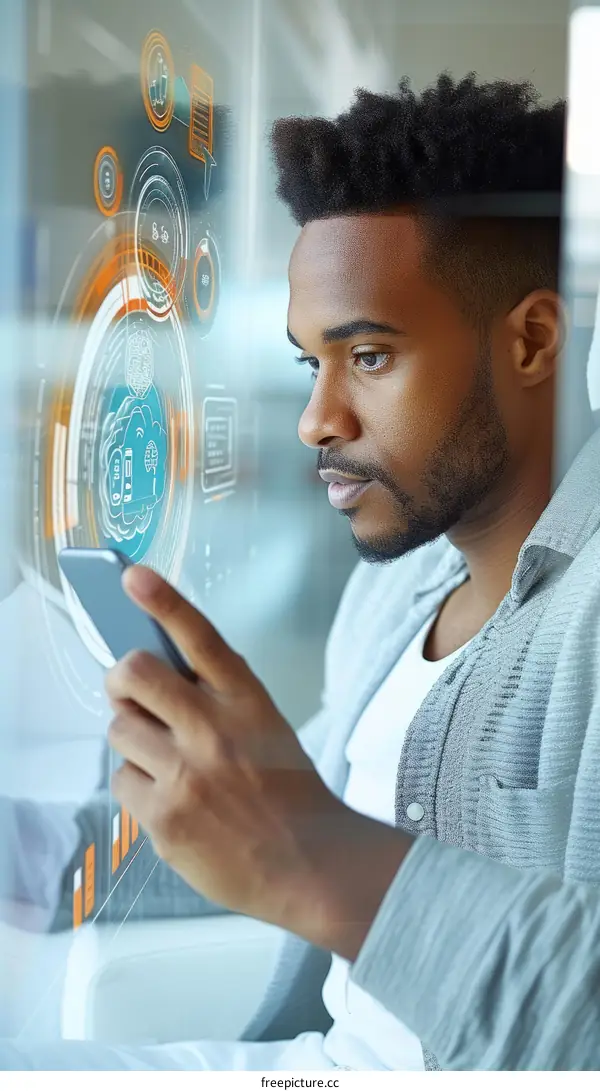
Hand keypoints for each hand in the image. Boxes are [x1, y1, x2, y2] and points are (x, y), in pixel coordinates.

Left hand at [106, 567, 410, 958]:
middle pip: (135, 674)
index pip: (200, 638)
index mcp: (246, 700)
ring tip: (162, 760)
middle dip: (122, 680)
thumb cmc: (288, 792)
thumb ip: (217, 700)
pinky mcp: (163, 815)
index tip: (133, 577)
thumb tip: (156, 680)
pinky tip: (168, 799)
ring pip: (119, 728)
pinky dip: (137, 786)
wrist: (309, 864)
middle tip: (131, 694)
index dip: (164, 601)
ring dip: (132, 739)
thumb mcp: (266, 727)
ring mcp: (185, 773)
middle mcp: (213, 729)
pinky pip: (122, 780)